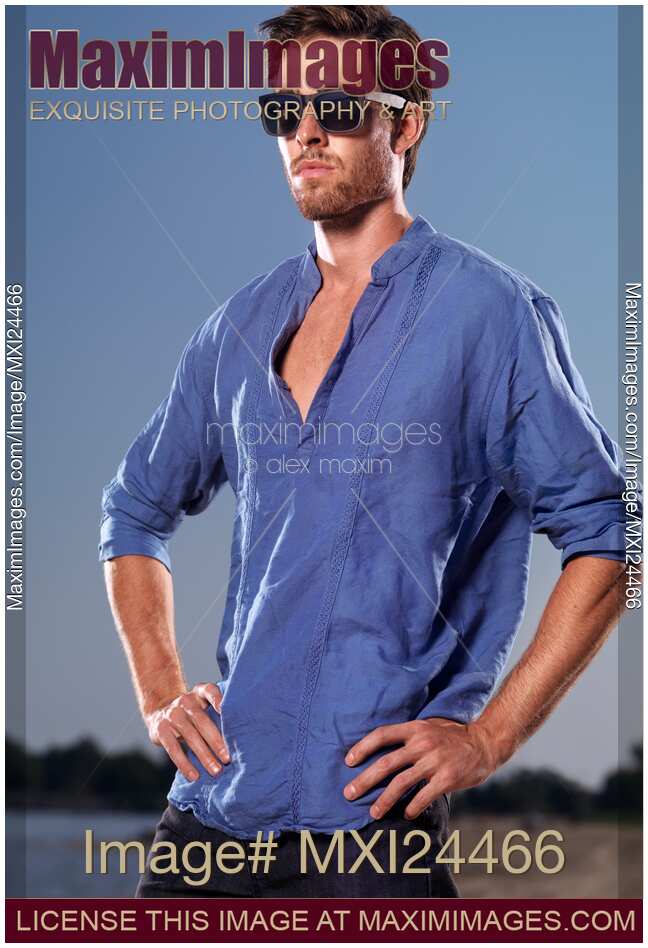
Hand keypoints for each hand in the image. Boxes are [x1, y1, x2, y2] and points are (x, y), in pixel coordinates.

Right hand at [144, 682, 229, 781]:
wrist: (160, 711)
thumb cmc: (192, 713)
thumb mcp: (203, 705)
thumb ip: (218, 713)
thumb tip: (243, 737)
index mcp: (199, 692)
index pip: (209, 691)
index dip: (218, 699)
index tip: (225, 711)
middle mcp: (186, 701)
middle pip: (202, 720)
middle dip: (216, 741)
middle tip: (228, 759)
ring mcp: (172, 714)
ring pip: (190, 736)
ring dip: (204, 756)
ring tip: (215, 770)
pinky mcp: (161, 730)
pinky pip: (173, 749)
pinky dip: (184, 764)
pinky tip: (194, 775)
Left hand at [343, 716, 499, 819]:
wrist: (485, 742)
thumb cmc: (453, 735)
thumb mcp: (429, 726)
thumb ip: (409, 735)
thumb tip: (382, 748)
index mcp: (415, 728)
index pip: (382, 735)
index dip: (363, 747)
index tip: (348, 761)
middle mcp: (422, 743)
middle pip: (386, 763)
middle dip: (364, 780)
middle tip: (349, 793)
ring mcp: (434, 762)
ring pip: (401, 783)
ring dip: (384, 800)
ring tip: (373, 812)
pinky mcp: (447, 779)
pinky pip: (422, 796)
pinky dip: (411, 807)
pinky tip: (405, 814)